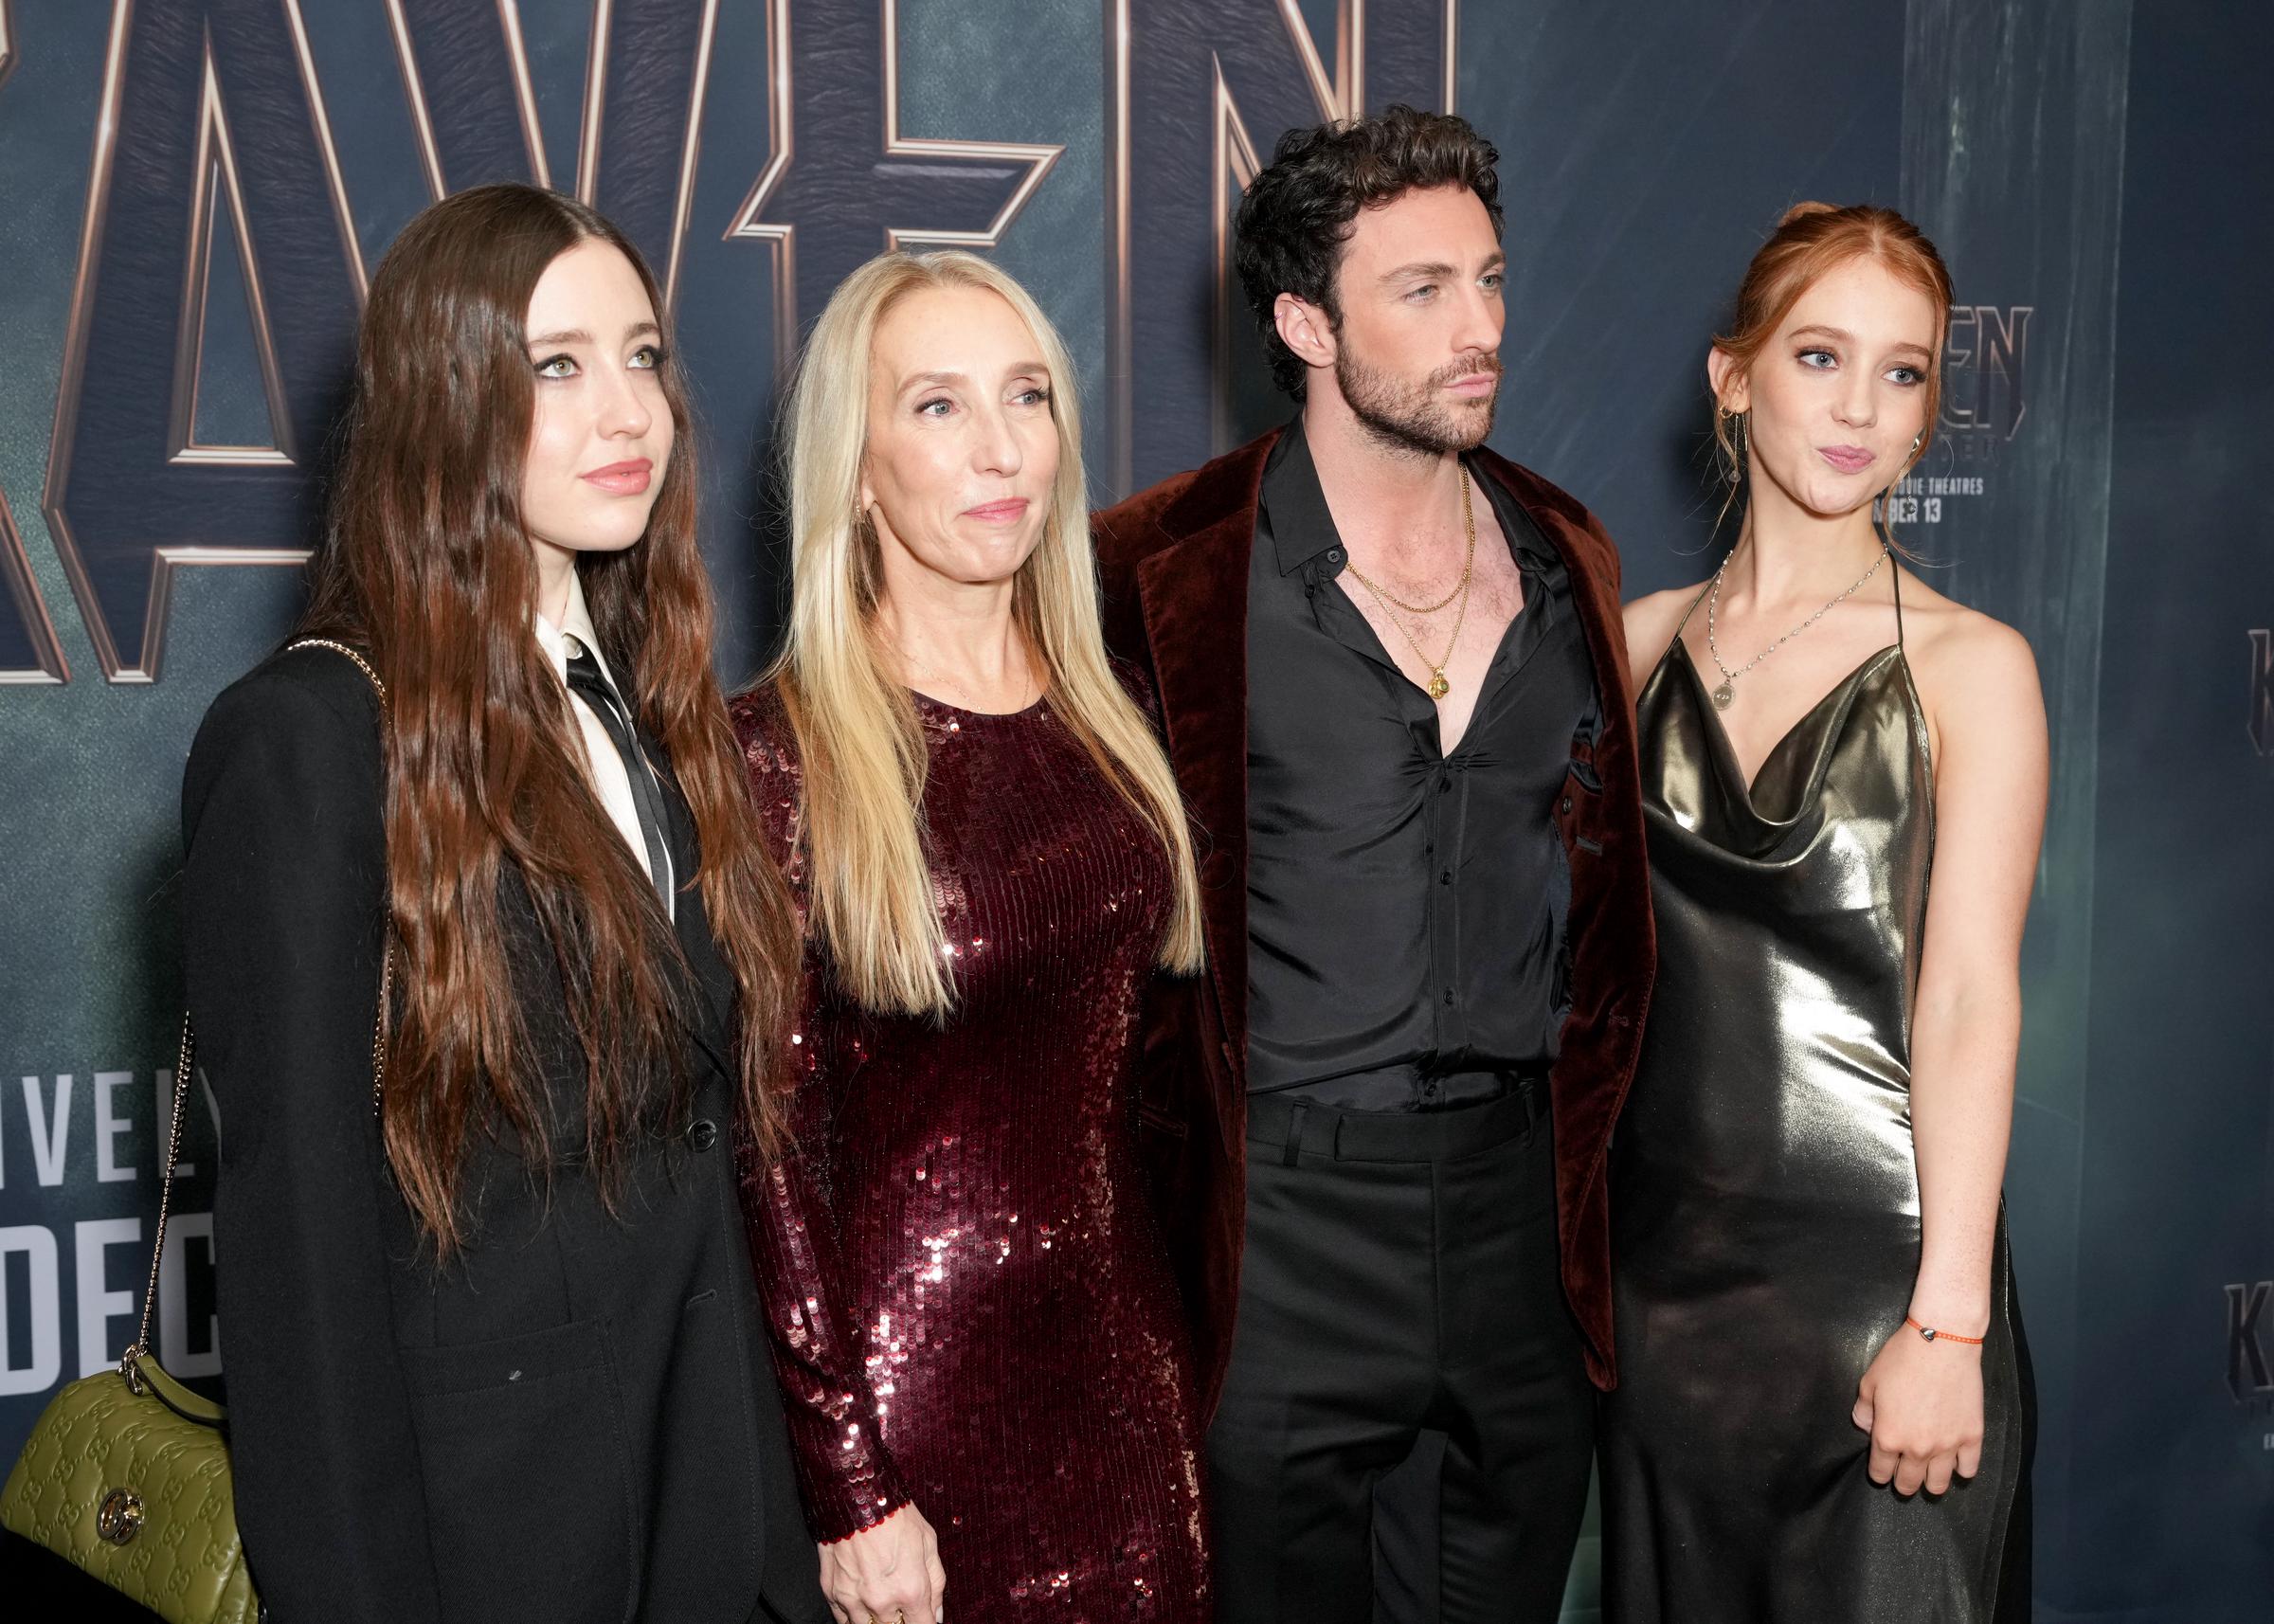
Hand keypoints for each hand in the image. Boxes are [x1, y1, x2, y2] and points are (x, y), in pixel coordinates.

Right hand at [816, 1503, 945, 1623]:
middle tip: (901, 1599)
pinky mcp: (832, 1592)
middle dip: (902, 1617)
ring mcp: (853, 1599)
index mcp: (910, 1590)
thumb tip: (936, 1614)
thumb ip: (936, 1583)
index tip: (923, 1616)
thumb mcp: (929, 1543)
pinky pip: (843, 1620)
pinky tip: (862, 1602)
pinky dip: (854, 1616)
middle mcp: (881, 1601)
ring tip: (882, 1597)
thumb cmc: (895, 1514)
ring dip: (878, 1618)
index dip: (925, 1622)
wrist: (856, 1494)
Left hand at [1851, 1324, 1984, 1495]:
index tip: (1882, 1469)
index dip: (1879, 1472)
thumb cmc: (1902, 1358)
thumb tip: (1865, 1427)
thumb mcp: (1869, 1382)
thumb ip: (1864, 1411)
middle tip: (1903, 1474)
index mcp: (1888, 1437)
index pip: (1880, 1472)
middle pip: (1908, 1484)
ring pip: (1939, 1484)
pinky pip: (1968, 1469)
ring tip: (1928, 1474)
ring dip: (1930, 1483)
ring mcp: (1947, 1446)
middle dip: (1902, 1482)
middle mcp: (1917, 1448)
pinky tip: (1955, 1462)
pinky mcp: (1972, 1437)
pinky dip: (1961, 1469)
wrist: (1941, 1342)